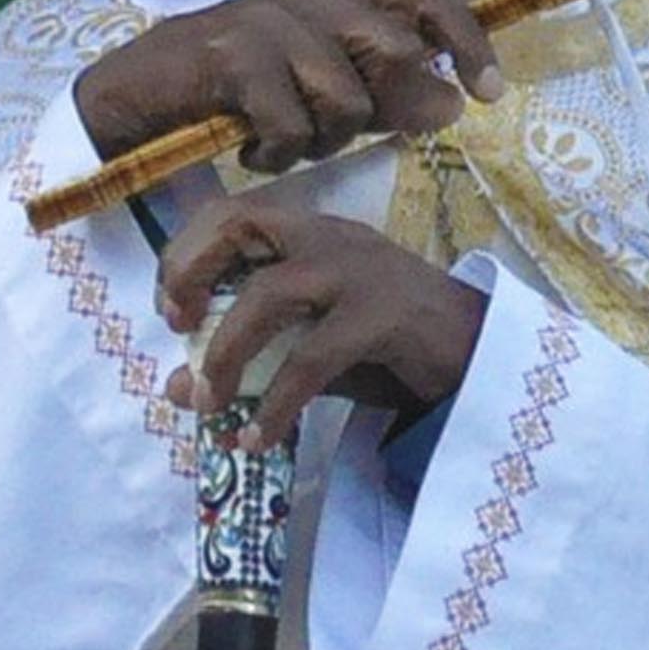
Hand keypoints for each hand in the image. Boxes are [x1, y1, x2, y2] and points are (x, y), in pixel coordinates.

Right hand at [70, 0, 502, 174]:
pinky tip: (251, 149)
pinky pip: (290, 125)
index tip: (489, 93)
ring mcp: (271, 20)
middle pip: (396, 55)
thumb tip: (451, 104)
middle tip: (341, 136)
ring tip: (284, 140)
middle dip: (386, 112)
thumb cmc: (243, 90)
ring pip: (345, 100)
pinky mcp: (233, 56)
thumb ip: (386, 88)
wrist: (142, 92)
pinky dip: (276, 153)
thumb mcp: (323, 83)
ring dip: (320, 141)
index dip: (468, 42)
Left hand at [154, 201, 488, 449]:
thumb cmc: (389, 344)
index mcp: (311, 233)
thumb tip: (176, 388)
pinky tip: (258, 437)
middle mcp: (329, 238)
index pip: (231, 212)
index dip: (187, 252)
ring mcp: (358, 271)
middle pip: (241, 224)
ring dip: (226, 351)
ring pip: (270, 294)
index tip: (170, 307)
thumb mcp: (309, 346)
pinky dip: (276, 403)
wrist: (478, 352)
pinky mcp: (383, 315)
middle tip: (176, 325)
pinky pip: (313, 358)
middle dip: (192, 270)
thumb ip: (249, 360)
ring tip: (209, 402)